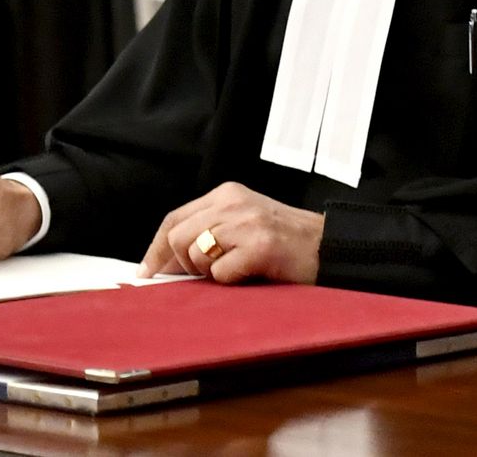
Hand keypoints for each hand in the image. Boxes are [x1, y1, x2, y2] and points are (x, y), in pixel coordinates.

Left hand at [137, 182, 323, 284]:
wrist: (330, 247)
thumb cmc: (286, 243)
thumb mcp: (244, 224)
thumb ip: (210, 233)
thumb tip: (167, 265)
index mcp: (226, 194)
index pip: (174, 218)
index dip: (156, 249)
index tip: (146, 272)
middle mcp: (233, 202)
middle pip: (178, 237)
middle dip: (183, 264)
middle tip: (205, 276)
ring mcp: (247, 222)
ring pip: (196, 254)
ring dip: (211, 273)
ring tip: (238, 270)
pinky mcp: (260, 245)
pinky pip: (222, 273)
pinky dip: (232, 281)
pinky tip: (252, 274)